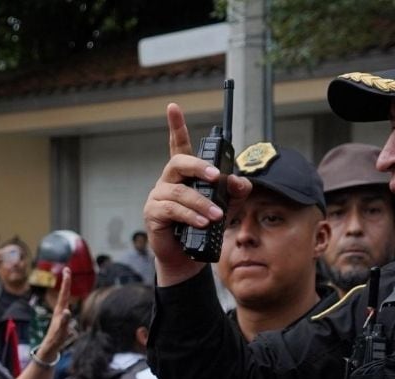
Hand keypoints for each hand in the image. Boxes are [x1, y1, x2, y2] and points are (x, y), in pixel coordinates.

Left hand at [33, 267, 73, 363]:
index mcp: (60, 312)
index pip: (64, 294)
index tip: (67, 270)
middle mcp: (60, 311)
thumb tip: (67, 311)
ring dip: (66, 289)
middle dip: (66, 282)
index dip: (66, 283)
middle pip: (64, 294)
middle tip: (67, 270)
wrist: (49, 349)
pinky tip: (67, 298)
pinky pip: (65, 305)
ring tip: (67, 279)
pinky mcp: (61, 319)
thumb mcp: (60, 332)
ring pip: (64, 298)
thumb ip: (64, 322)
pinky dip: (66, 298)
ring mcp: (60, 315)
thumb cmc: (55, 341)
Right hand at [142, 104, 250, 285]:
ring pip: (180, 191)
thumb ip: (235, 192)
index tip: (173, 107)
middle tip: (217, 177)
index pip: (178, 144)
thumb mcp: (226, 206)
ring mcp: (159, 196)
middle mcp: (169, 180)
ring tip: (217, 216)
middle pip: (179, 161)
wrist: (187, 255)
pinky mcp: (154, 213)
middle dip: (199, 166)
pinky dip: (190, 216)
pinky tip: (202, 222)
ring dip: (202, 203)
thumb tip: (241, 181)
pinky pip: (172, 210)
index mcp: (184, 173)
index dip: (176, 125)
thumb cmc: (204, 226)